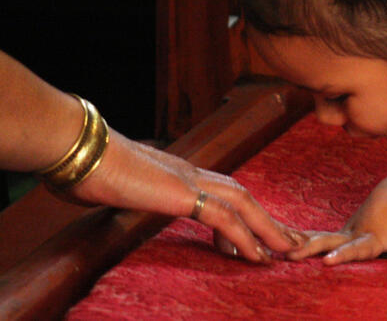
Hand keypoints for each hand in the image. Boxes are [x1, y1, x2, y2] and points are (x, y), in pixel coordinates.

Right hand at [70, 130, 306, 262]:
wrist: (78, 149)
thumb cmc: (86, 169)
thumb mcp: (115, 188)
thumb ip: (127, 194)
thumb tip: (113, 198)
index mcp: (178, 173)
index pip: (221, 194)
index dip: (243, 216)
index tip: (255, 239)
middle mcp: (190, 173)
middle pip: (243, 197)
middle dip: (268, 221)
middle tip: (291, 243)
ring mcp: (189, 180)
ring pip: (244, 205)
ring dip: (269, 230)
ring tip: (289, 252)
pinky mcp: (183, 194)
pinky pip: (225, 218)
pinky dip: (246, 237)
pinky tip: (258, 256)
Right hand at [286, 171, 386, 266]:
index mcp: (371, 237)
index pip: (355, 249)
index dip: (342, 256)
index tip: (326, 262)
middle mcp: (353, 233)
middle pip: (328, 241)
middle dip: (309, 248)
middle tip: (288, 255)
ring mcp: (344, 231)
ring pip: (318, 237)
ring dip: (297, 244)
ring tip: (274, 252)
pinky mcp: (340, 231)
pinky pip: (316, 236)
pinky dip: (299, 240)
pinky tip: (279, 246)